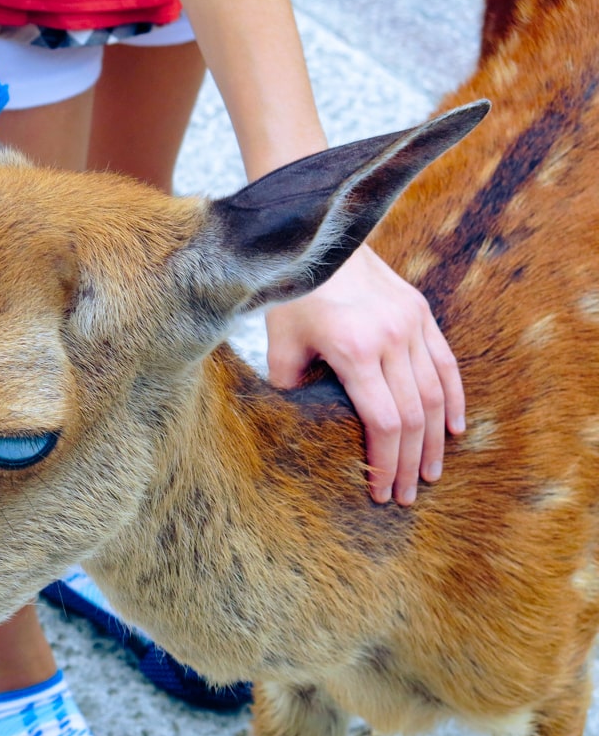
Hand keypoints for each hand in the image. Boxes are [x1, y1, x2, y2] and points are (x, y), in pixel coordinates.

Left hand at [264, 245, 464, 505]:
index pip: (382, 421)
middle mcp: (390, 337)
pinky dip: (452, 399)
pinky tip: (453, 430)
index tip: (379, 492)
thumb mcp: (281, 346)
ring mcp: (411, 323)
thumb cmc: (291, 296)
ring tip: (429, 474)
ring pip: (434, 393)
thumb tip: (304, 425)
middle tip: (406, 496)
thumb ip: (292, 388)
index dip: (385, 462)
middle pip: (412, 415)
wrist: (317, 238)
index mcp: (355, 349)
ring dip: (434, 440)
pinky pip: (445, 363)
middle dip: (409, 462)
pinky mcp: (420, 311)